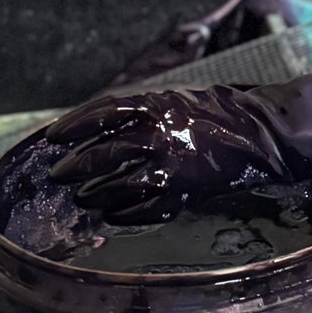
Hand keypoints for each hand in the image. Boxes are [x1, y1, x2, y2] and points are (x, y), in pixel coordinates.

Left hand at [44, 85, 301, 224]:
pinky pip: (145, 208)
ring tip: (82, 198)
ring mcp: (170, 165)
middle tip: (58, 175)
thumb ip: (138, 111)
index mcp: (153, 105)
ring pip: (118, 184)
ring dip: (95, 193)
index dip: (73, 125)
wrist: (259, 132)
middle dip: (75, 167)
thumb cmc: (213, 111)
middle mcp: (157, 134)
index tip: (52, 137)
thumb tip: (99, 127)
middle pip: (102, 153)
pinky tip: (112, 214)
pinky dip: (124, 213)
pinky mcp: (184, 191)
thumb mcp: (172, 97)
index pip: (100, 113)